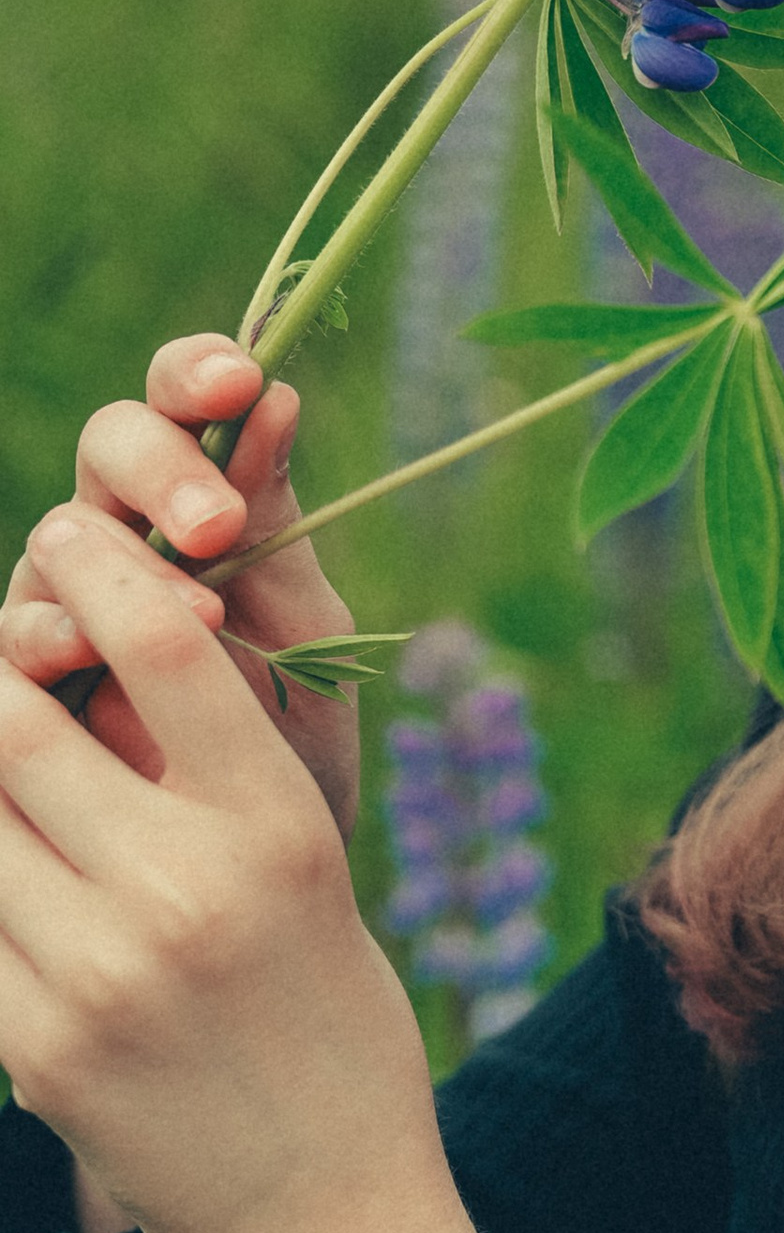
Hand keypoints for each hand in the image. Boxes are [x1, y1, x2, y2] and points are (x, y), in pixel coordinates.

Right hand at [0, 336, 360, 846]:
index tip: (242, 379)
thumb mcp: (306, 628)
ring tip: (199, 611)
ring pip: (61, 533)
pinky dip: (51, 633)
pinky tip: (81, 648)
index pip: (181, 399)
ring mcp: (64, 597)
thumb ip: (281, 524)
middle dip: (164, 468)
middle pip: (109, 443)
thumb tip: (277, 392)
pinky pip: (19, 636)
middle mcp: (121, 530)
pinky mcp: (27, 676)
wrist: (264, 860)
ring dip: (122, 561)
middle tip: (219, 525)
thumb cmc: (294, 737)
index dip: (195, 372)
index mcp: (202, 499)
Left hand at [0, 512, 515, 1232]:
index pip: (163, 644)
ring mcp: (97, 971)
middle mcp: (185, 888)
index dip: (95, 570)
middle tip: (4, 665)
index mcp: (278, 829)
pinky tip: (14, 871)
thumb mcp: (311, 873)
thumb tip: (98, 646)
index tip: (67, 542)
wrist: (322, 1213)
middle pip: (16, 716)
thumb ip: (211, 769)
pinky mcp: (33, 1044)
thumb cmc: (325, 1018)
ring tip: (9, 779)